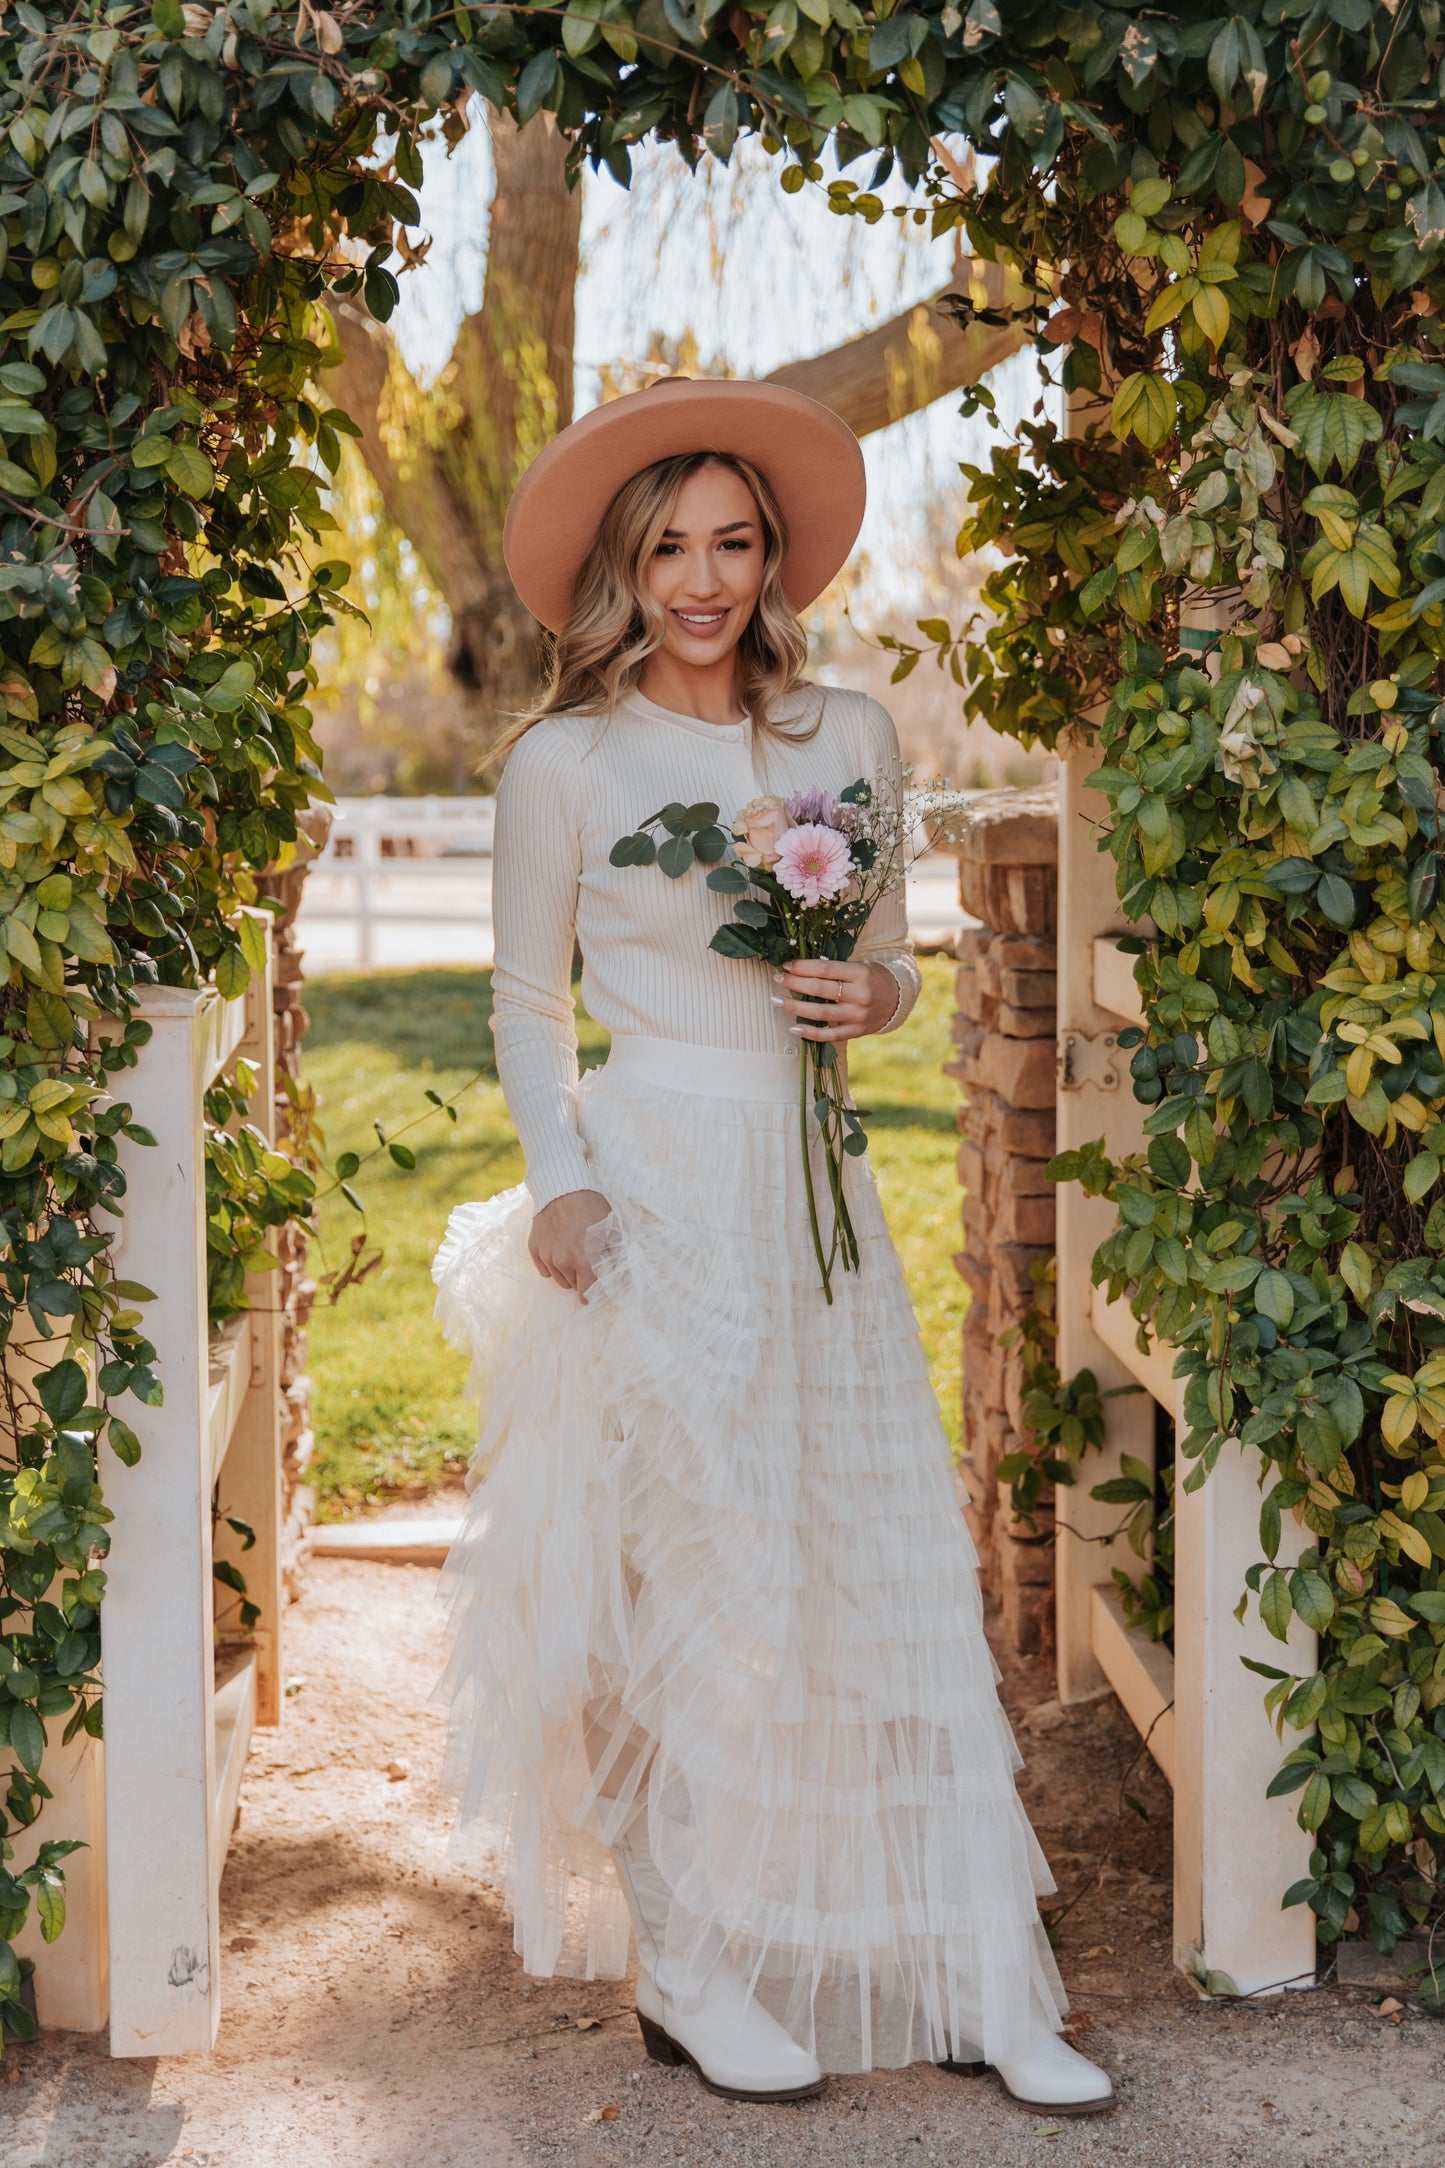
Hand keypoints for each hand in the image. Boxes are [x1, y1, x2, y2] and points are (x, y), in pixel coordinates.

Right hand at [528, 1189, 611, 1300]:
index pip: (586, 1294)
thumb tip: (624, 1280)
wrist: (565, 1188)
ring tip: (572, 1252)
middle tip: (585, 1260)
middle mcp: (563, 1262)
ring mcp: (546, 1255)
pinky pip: (543, 1269)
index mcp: (584, 1261)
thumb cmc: (592, 1209)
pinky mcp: (534, 1248)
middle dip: (580, 1278)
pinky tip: (558, 1250)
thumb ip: (618, 1258)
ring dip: (566, 1272)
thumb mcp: (612, 1231)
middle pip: (572, 1286)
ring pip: (558, 1278)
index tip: (594, 1287)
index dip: (591, 1293)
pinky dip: (550, 1265)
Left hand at [772, 957, 899, 1042]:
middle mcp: (860, 995)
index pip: (825, 969)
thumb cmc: (872, 978)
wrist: (898, 999)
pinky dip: (810, 1033)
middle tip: (778, 979)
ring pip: (820, 1013)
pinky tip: (794, 1027)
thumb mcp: (860, 966)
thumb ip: (835, 969)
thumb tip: (800, 969)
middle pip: (820, 989)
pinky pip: (830, 1035)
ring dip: (795, 1006)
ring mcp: (858, 1016)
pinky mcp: (857, 1032)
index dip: (802, 967)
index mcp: (861, 973)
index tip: (786, 965)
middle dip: (795, 983)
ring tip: (776, 1000)